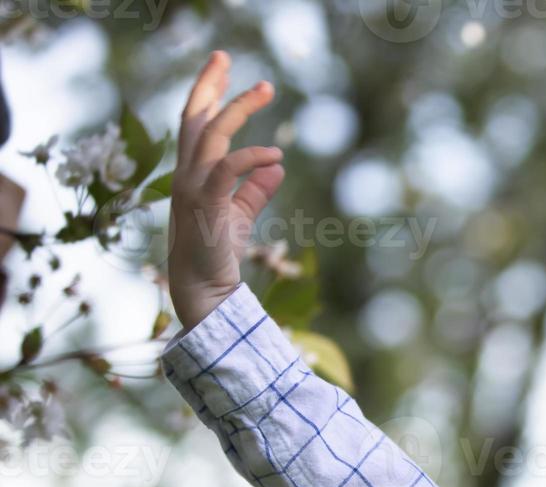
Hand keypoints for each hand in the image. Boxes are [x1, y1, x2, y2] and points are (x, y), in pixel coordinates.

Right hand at [167, 50, 284, 330]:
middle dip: (209, 84)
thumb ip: (255, 189)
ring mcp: (192, 188)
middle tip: (225, 55)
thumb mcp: (240, 215)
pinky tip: (274, 154)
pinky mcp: (206, 205)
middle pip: (193, 118)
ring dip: (237, 108)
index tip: (223, 70)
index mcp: (191, 174)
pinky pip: (226, 170)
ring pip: (210, 135)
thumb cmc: (218, 253)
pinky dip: (250, 157)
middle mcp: (185, 175)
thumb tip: (277, 166)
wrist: (204, 289)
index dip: (207, 95)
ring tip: (265, 88)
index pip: (195, 125)